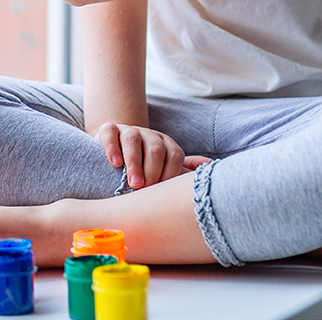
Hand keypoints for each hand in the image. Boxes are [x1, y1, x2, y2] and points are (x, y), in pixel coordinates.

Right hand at [96, 122, 211, 189]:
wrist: (117, 151)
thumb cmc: (145, 167)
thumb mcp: (165, 168)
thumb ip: (183, 169)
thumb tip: (211, 165)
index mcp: (166, 144)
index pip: (174, 155)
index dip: (170, 173)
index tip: (162, 191)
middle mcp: (150, 135)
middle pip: (155, 148)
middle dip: (152, 170)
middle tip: (145, 189)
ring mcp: (129, 130)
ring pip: (133, 139)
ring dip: (134, 162)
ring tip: (133, 183)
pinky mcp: (109, 130)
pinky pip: (111, 133)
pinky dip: (113, 147)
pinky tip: (115, 163)